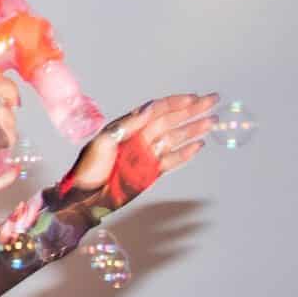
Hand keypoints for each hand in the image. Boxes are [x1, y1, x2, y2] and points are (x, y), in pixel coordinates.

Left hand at [57, 92, 219, 212]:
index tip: (194, 98)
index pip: (157, 110)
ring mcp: (147, 154)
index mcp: (128, 127)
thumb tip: (150, 107)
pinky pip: (173, 160)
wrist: (85, 198)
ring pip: (176, 138)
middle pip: (171, 120)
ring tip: (211, 121)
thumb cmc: (88, 169)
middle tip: (212, 101)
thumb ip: (128, 124)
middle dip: (192, 110)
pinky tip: (199, 145)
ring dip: (194, 129)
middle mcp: (140, 137)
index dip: (176, 103)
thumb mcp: (103, 142)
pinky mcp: (152, 171)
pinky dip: (186, 153)